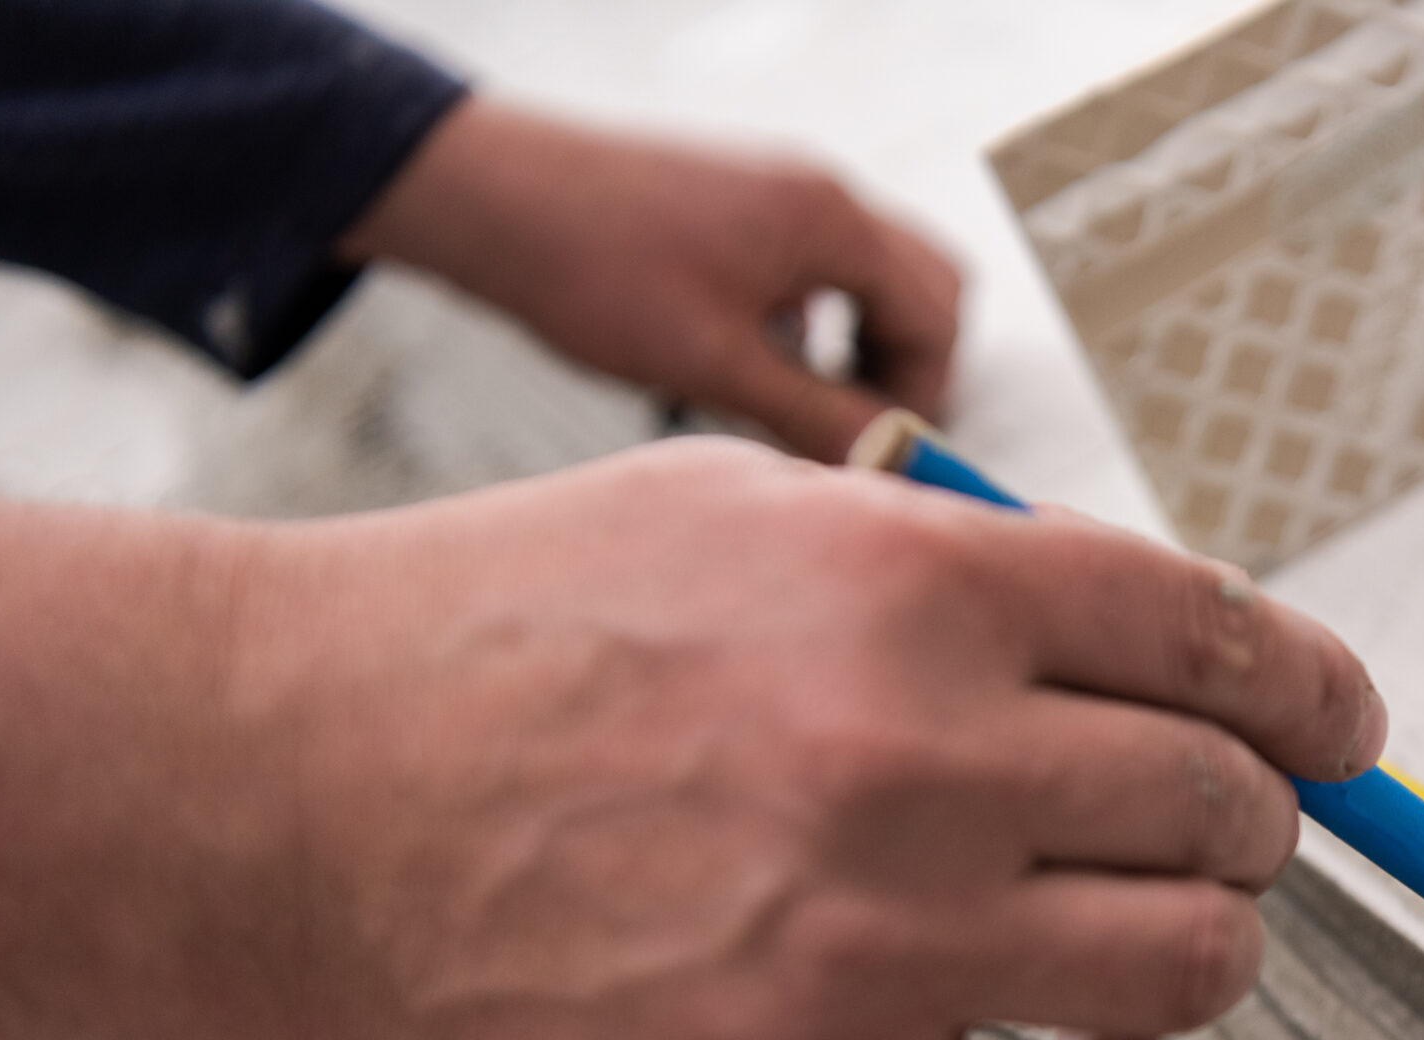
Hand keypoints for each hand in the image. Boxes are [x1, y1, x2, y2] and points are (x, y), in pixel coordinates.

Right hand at [0, 443, 1382, 1039]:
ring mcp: (880, 939)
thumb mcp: (742, 506)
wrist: (292, 790)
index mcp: (920, 586)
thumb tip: (1132, 630)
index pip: (1219, 634)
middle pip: (1226, 809)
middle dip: (1241, 821)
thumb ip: (953, 556)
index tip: (1340, 729)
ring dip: (1196, 953)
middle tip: (1197, 832)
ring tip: (1130, 938)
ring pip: (1196, 968)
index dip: (1316, 691)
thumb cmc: (499, 630)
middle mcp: (925, 756)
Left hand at [341, 97, 960, 462]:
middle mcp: (818, 193)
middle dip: (910, 365)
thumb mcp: (715, 366)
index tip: (887, 455)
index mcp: (828, 221)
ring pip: (873, 274)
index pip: (934, 316)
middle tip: (866, 430)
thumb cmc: (593, 269)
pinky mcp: (739, 204)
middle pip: (924, 284)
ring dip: (864, 344)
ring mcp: (779, 191)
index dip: (924, 396)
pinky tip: (765, 362)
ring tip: (815, 405)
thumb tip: (887, 462)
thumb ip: (815, 416)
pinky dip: (819, 319)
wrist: (489, 199)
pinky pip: (818, 264)